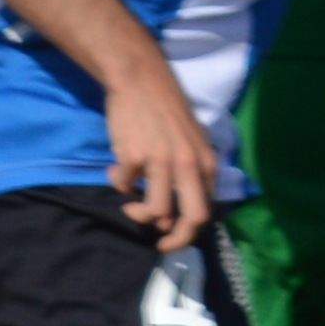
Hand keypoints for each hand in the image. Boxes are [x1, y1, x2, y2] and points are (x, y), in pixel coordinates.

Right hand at [105, 68, 227, 245]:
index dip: (191, 229)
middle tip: (161, 245)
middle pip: (193, 218)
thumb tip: (174, 213)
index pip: (208, 209)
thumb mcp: (192, 142)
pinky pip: (123, 186)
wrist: (142, 80)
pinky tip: (116, 168)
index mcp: (206, 163)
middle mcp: (189, 165)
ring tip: (130, 204)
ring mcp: (162, 162)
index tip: (175, 235)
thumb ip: (189, 174)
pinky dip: (117, 182)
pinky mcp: (134, 157)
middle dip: (177, 240)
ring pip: (156, 211)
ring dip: (138, 214)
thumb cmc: (166, 113)